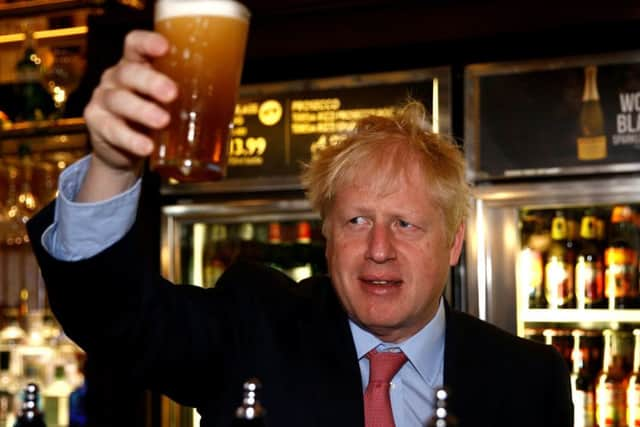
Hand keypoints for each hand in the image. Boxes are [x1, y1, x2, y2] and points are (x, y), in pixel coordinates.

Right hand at [78, 30, 177, 200]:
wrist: (122, 150)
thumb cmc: (151, 118)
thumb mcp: (166, 102)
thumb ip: (186, 95)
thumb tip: (228, 97)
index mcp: (135, 65)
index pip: (135, 45)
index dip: (148, 43)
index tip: (165, 47)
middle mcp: (116, 78)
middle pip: (129, 73)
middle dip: (151, 82)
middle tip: (172, 93)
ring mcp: (104, 100)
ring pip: (119, 101)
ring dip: (142, 111)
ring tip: (163, 121)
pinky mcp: (97, 124)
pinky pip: (113, 130)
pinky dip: (131, 140)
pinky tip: (146, 146)